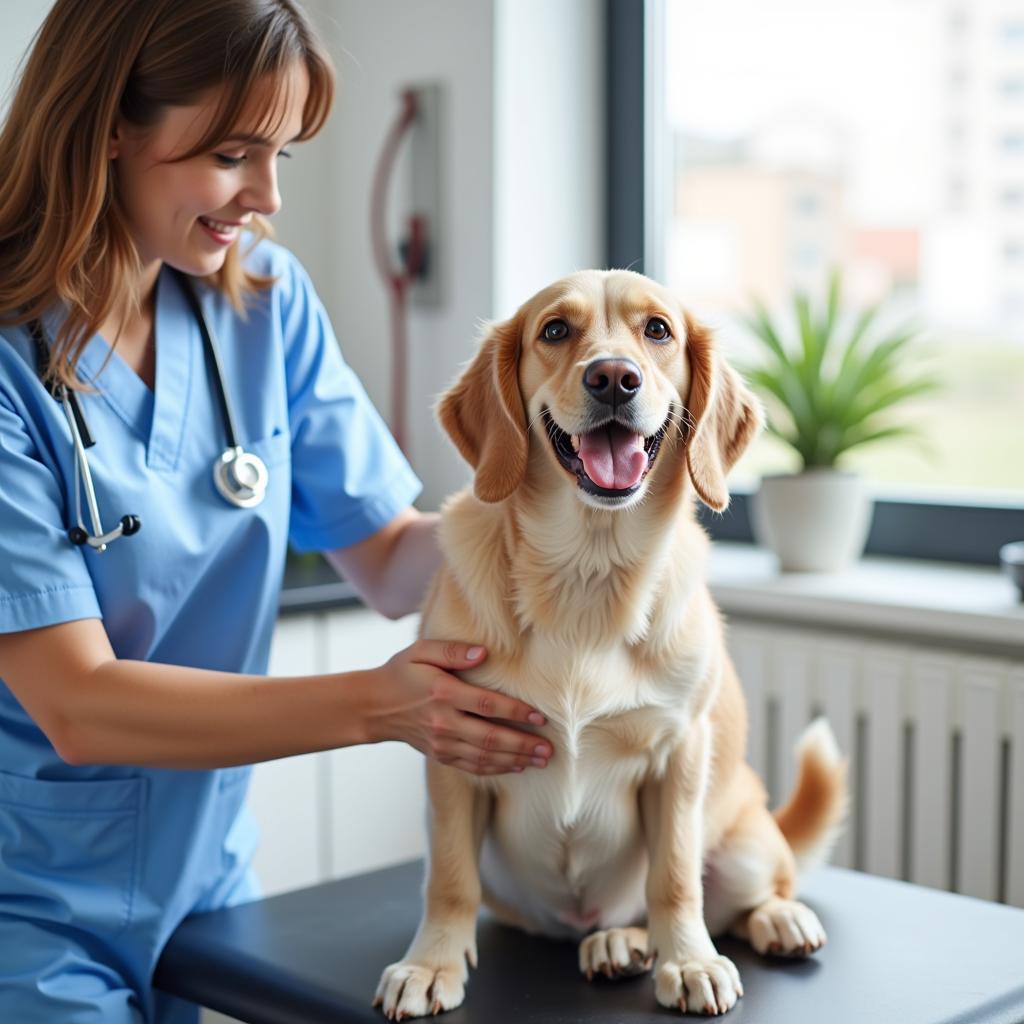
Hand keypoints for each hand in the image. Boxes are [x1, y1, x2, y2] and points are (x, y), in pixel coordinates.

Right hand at [359, 640, 552, 775]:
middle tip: (550, 749)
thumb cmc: (401, 672)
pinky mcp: (440, 755)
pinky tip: (517, 767)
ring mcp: (441, 743)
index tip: (541, 717)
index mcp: (442, 693)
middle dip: (523, 745)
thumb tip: (484, 653)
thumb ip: (452, 650)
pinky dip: (496, 769)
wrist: (373, 706)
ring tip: (542, 760)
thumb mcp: (420, 651)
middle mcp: (443, 722)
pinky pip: (472, 766)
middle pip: (490, 738)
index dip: (516, 711)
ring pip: (484, 757)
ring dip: (516, 760)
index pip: (487, 705)